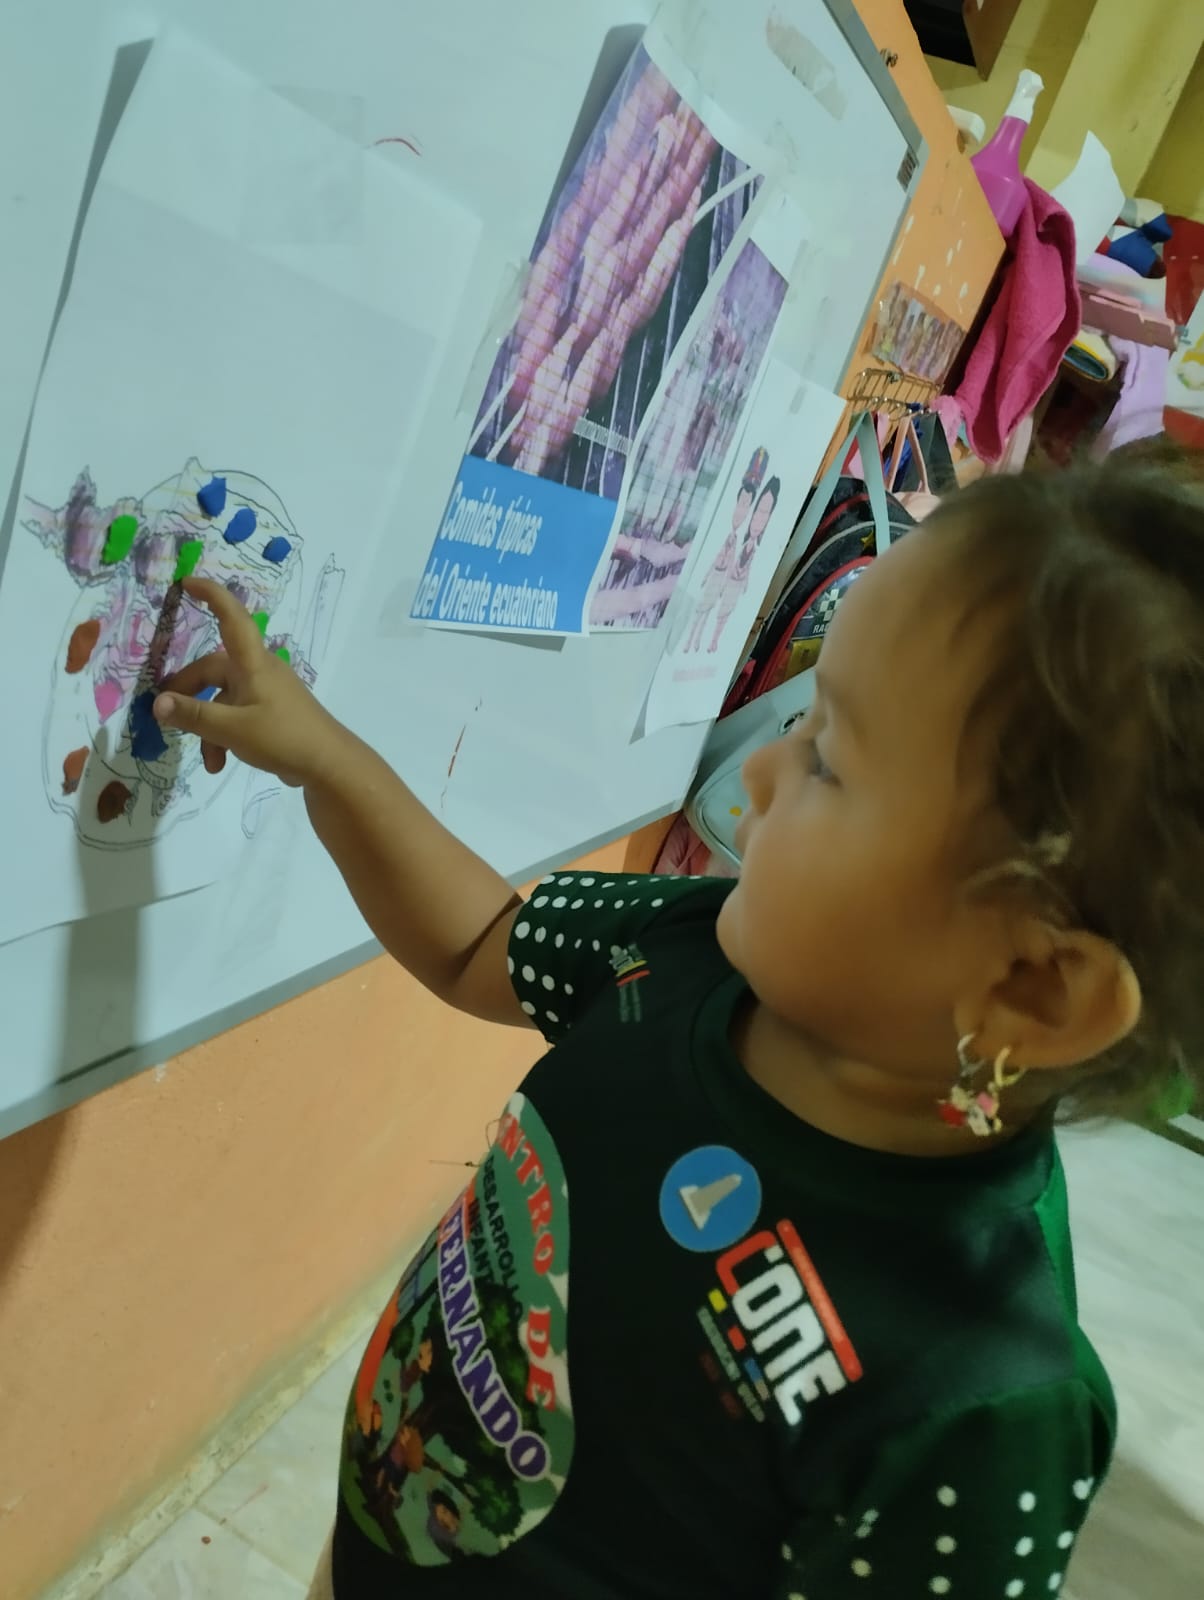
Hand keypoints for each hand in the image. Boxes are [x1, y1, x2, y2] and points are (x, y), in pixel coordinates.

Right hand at [153, 578, 347, 787]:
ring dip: (208, 727)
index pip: (231, 618)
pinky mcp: (272, 713)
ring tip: (208, 759)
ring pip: (223, 699)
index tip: (187, 581)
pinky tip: (220, 763)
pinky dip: (225, 735)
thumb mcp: (231, 729)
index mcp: (252, 664)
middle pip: (214, 671)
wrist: (330, 764)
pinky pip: (238, 715)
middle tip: (168, 718)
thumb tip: (157, 704)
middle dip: (190, 695)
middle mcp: (259, 671)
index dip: (211, 595)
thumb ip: (193, 715)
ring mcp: (267, 692)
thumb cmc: (283, 736)